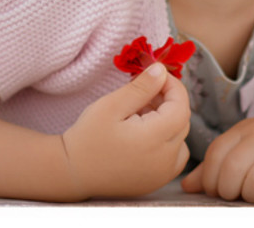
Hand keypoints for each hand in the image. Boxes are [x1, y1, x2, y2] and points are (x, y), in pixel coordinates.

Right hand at [61, 62, 190, 198]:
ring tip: (141, 115)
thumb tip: (162, 71)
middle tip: (144, 94)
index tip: (157, 76)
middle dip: (168, 102)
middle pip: (182, 121)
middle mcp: (165, 160)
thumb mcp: (112, 105)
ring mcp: (162, 174)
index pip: (181, 106)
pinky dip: (167, 142)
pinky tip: (145, 135)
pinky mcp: (156, 182)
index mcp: (155, 140)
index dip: (173, 87)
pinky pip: (174, 156)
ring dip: (168, 122)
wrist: (71, 173)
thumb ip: (141, 87)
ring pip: (180, 138)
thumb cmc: (87, 137)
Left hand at [181, 117, 253, 203]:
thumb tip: (188, 185)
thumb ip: (217, 166)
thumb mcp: (247, 149)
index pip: (217, 153)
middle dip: (231, 191)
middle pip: (233, 169)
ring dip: (253, 196)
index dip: (211, 178)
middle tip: (239, 195)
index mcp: (247, 129)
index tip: (217, 190)